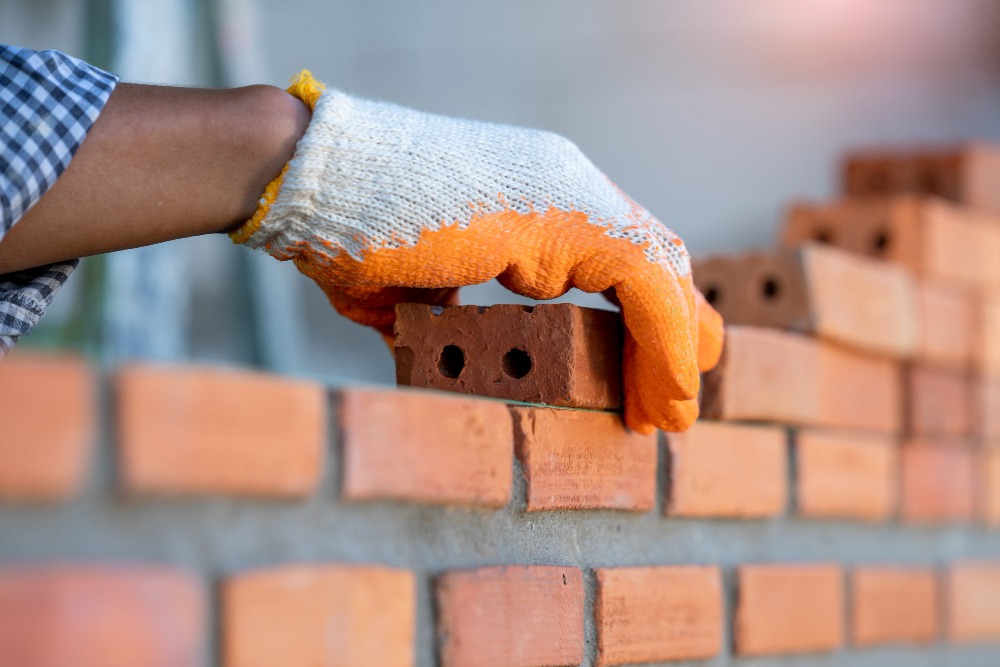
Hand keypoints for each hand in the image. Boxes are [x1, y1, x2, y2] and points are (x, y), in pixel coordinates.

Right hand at [232, 72, 723, 432]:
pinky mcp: (563, 216)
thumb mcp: (415, 283)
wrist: (313, 181)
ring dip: (675, 351)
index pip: (619, 249)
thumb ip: (444, 309)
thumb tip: (436, 343)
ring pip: (661, 273)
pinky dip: (664, 346)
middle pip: (654, 256)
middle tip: (678, 397)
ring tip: (674, 417)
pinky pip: (644, 286)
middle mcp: (565, 184)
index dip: (644, 310)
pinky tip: (664, 398)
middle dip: (674, 330)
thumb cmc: (347, 230)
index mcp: (536, 193)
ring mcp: (568, 192)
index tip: (647, 368)